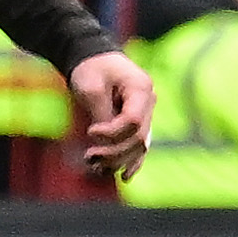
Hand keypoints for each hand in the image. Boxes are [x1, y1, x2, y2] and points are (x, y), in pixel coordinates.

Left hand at [70, 50, 153, 178]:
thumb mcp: (91, 88)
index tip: (90, 132)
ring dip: (118, 159)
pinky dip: (132, 161)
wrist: (93, 59)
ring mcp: (145, 114)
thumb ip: (101, 113)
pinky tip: (123, 177)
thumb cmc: (91, 69)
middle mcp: (149, 103)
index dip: (112, 133)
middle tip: (88, 157)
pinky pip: (138, 145)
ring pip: (139, 145)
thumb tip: (104, 142)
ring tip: (94, 166)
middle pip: (138, 137)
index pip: (133, 121)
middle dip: (114, 152)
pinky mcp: (137, 122)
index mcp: (141, 89)